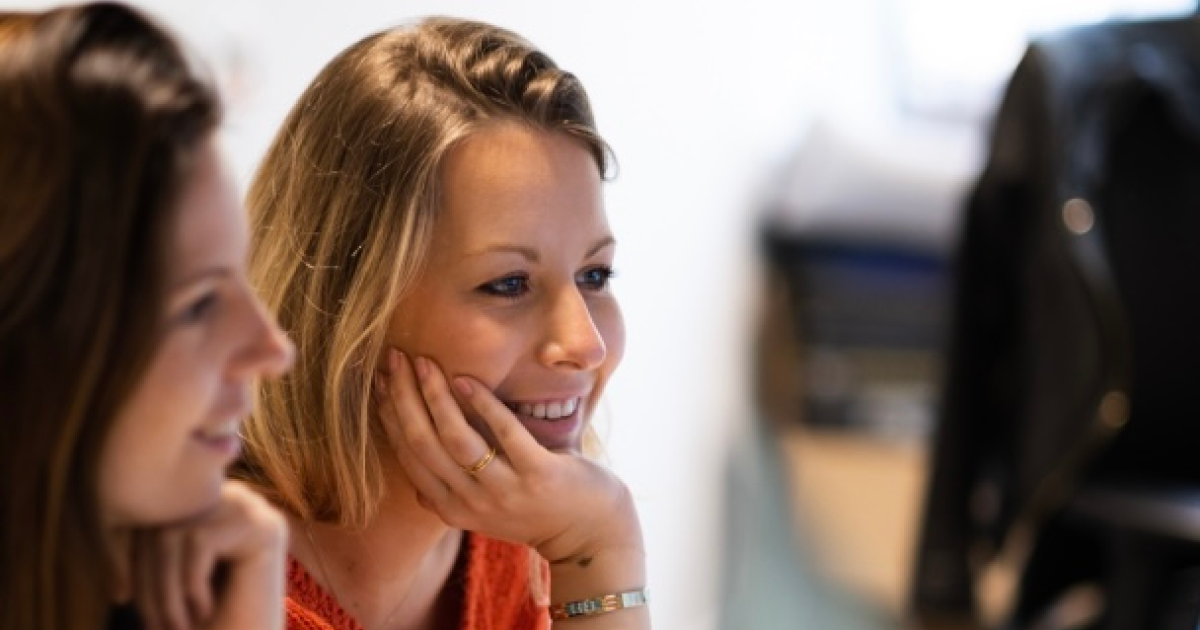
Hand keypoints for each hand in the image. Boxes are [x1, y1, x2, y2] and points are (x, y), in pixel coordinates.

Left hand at [132, 480, 286, 629]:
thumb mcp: (163, 575)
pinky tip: (205, 611)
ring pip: (175, 532)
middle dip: (145, 579)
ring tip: (175, 625)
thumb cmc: (207, 624)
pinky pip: (199, 541)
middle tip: (154, 626)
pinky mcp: (265, 526)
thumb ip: (148, 540)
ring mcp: (254, 510)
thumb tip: (117, 514)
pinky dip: (190, 584)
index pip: (152, 513)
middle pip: (162, 521)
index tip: (122, 597)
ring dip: (165, 589)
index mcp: (210, 505)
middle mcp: (234, 499)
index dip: (126, 556)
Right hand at [375, 349, 642, 564]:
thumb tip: (416, 487)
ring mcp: (505, 491)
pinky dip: (484, 404)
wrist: (591, 535)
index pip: (408, 455)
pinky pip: (505, 434)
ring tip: (424, 363)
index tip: (380, 378)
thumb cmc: (536, 510)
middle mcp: (471, 503)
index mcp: (451, 507)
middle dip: (403, 397)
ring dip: (435, 396)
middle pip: (422, 444)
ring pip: (455, 439)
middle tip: (394, 358)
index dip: (390, 415)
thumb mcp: (485, 512)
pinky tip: (466, 379)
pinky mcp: (538, 475)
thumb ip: (453, 498)